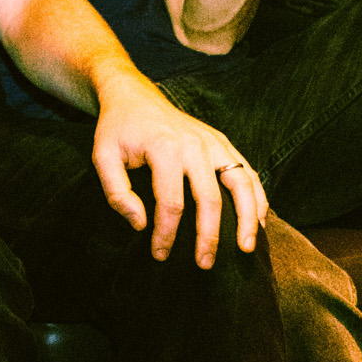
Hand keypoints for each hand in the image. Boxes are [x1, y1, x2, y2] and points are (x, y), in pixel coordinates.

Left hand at [90, 78, 267, 268]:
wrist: (134, 96)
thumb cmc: (118, 130)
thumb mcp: (102, 156)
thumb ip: (116, 192)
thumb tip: (141, 224)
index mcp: (164, 148)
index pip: (171, 202)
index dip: (166, 233)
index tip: (159, 254)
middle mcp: (194, 144)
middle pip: (210, 198)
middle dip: (208, 236)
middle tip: (204, 265)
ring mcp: (213, 141)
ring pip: (241, 183)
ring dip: (248, 218)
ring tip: (246, 248)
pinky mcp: (222, 142)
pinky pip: (248, 171)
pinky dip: (258, 197)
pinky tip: (260, 221)